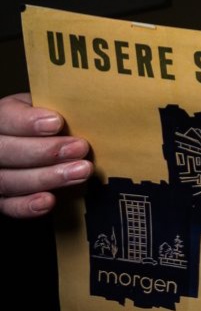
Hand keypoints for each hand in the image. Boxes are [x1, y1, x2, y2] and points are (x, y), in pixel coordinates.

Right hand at [0, 93, 91, 217]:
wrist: (44, 141)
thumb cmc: (49, 118)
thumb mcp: (48, 104)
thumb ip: (55, 104)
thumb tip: (82, 105)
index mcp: (2, 118)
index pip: (6, 118)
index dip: (28, 122)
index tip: (57, 122)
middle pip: (6, 152)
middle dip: (45, 151)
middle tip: (80, 148)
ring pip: (9, 180)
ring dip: (47, 177)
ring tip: (81, 171)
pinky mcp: (2, 198)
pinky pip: (9, 205)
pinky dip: (28, 205)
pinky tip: (50, 201)